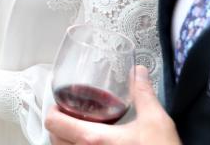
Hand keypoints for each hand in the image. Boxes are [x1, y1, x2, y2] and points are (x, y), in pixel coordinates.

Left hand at [45, 66, 180, 144]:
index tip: (63, 105)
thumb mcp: (156, 121)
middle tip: (72, 117)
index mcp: (93, 139)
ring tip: (81, 132)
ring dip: (66, 141)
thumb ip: (143, 94)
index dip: (53, 111)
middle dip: (59, 126)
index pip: (53, 122)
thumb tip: (139, 72)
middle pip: (52, 138)